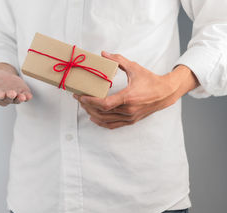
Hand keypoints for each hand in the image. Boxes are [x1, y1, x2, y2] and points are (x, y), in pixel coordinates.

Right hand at [0, 63, 32, 106]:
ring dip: (20, 99)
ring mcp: (13, 96)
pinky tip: (29, 96)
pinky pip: (25, 97)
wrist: (2, 75)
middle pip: (7, 99)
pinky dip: (27, 97)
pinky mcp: (21, 92)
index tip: (0, 94)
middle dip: (10, 97)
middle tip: (12, 93)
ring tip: (23, 96)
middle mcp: (3, 97)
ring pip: (17, 100)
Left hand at [74, 51, 198, 128]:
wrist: (166, 93)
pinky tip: (94, 117)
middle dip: (88, 106)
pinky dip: (101, 122)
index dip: (91, 102)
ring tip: (84, 106)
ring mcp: (129, 117)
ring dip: (93, 114)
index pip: (105, 104)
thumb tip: (104, 54)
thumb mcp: (135, 68)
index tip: (81, 97)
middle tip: (79, 99)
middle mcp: (128, 110)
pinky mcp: (131, 121)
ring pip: (105, 120)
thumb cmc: (150, 80)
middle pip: (102, 112)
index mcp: (128, 97)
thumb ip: (118, 60)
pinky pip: (112, 125)